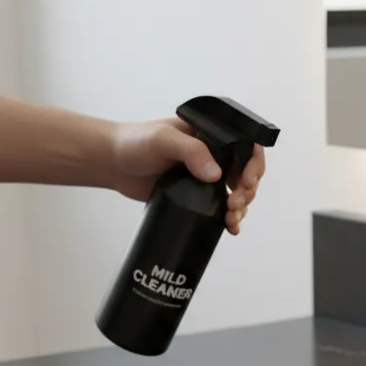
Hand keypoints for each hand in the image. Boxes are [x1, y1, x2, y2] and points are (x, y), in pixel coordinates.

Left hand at [108, 118, 265, 234]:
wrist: (113, 163)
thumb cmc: (134, 143)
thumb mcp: (162, 140)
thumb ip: (190, 151)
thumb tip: (215, 174)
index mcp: (210, 136)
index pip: (245, 146)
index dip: (253, 164)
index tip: (245, 181)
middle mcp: (212, 156)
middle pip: (245, 173)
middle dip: (247, 191)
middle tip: (234, 203)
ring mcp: (205, 178)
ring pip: (236, 194)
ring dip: (241, 208)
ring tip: (231, 218)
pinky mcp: (196, 198)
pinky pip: (220, 210)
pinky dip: (229, 220)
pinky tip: (230, 228)